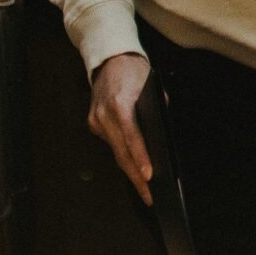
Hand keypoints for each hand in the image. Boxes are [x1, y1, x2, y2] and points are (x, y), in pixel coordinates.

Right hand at [89, 51, 153, 204]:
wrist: (110, 58)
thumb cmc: (135, 71)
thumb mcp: (152, 86)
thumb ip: (158, 110)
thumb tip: (162, 138)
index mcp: (120, 103)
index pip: (132, 136)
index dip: (140, 157)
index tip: (150, 175)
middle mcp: (104, 114)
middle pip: (121, 152)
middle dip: (136, 176)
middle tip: (149, 196)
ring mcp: (96, 120)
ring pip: (115, 151)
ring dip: (130, 171)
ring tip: (145, 190)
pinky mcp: (93, 122)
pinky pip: (111, 143)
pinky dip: (123, 155)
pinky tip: (134, 169)